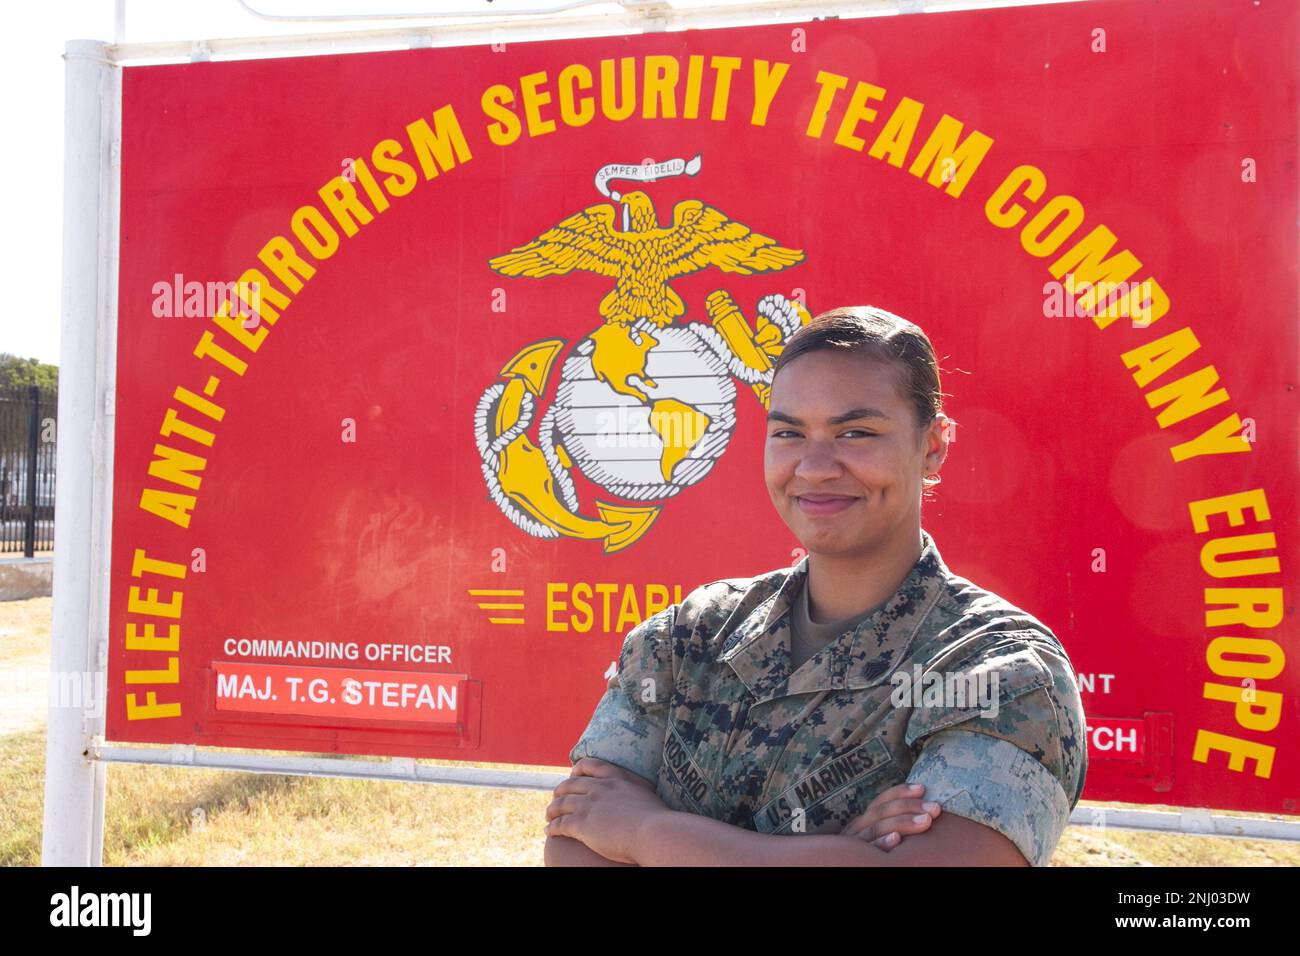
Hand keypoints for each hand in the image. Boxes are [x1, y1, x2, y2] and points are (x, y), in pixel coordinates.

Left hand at [545, 757, 670, 863]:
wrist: (653, 832)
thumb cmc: (657, 818)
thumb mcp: (647, 792)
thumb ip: (637, 788)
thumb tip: (639, 794)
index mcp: (615, 776)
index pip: (589, 765)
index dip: (577, 770)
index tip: (573, 774)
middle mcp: (599, 787)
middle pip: (571, 784)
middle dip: (560, 790)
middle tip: (556, 797)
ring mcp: (588, 805)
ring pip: (561, 804)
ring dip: (552, 809)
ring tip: (548, 815)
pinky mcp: (581, 824)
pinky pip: (560, 824)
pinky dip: (552, 827)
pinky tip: (548, 831)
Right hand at [840, 782, 940, 850]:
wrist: (840, 865)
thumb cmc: (868, 853)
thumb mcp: (875, 836)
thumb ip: (889, 824)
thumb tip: (921, 813)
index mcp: (863, 821)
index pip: (880, 801)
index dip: (900, 792)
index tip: (922, 788)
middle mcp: (857, 829)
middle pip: (882, 812)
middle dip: (910, 806)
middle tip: (935, 808)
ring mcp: (855, 844)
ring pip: (877, 828)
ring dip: (903, 822)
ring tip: (926, 821)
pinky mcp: (855, 859)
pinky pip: (869, 850)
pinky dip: (882, 843)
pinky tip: (897, 839)